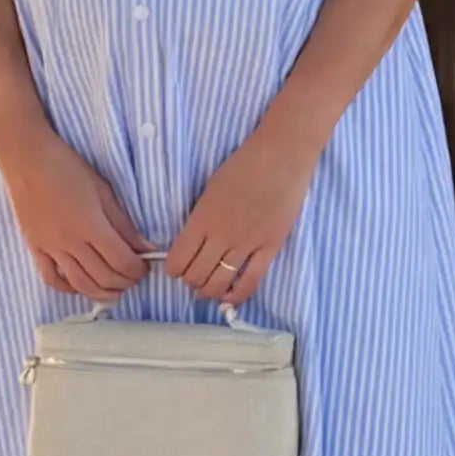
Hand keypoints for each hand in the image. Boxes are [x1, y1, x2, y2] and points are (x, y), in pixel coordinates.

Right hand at [0, 122, 155, 300]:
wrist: (26, 158)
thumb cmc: (67, 168)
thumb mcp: (103, 190)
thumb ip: (124, 223)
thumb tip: (147, 247)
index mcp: (91, 226)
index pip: (122, 261)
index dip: (138, 269)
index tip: (145, 265)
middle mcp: (70, 242)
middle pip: (104, 277)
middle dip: (125, 281)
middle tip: (134, 276)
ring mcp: (50, 247)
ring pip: (80, 284)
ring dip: (102, 292)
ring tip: (115, 289)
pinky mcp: (35, 247)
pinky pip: (51, 278)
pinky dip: (68, 289)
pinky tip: (81, 286)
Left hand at [164, 127, 318, 307]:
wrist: (281, 157)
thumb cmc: (244, 166)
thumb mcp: (210, 190)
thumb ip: (201, 219)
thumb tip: (192, 244)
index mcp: (202, 219)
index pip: (178, 259)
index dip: (173, 270)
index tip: (175, 269)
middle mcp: (222, 235)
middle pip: (196, 276)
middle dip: (190, 282)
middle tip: (192, 278)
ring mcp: (248, 244)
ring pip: (219, 284)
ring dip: (209, 291)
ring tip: (208, 288)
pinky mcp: (270, 248)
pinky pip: (251, 282)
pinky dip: (237, 296)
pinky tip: (230, 298)